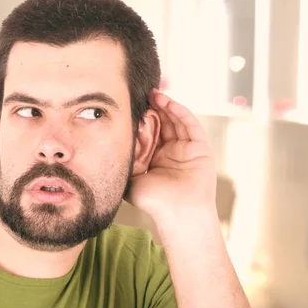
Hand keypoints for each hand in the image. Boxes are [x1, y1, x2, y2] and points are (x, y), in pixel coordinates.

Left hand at [126, 89, 216, 221]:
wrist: (177, 213)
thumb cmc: (153, 201)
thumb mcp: (131, 176)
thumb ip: (124, 160)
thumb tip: (107, 143)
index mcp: (156, 158)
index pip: (148, 133)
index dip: (139, 120)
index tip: (128, 107)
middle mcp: (172, 152)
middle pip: (162, 123)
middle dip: (152, 109)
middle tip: (140, 95)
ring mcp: (187, 149)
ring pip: (176, 121)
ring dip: (165, 106)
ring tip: (153, 94)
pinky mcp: (200, 148)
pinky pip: (190, 125)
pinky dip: (179, 112)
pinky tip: (168, 103)